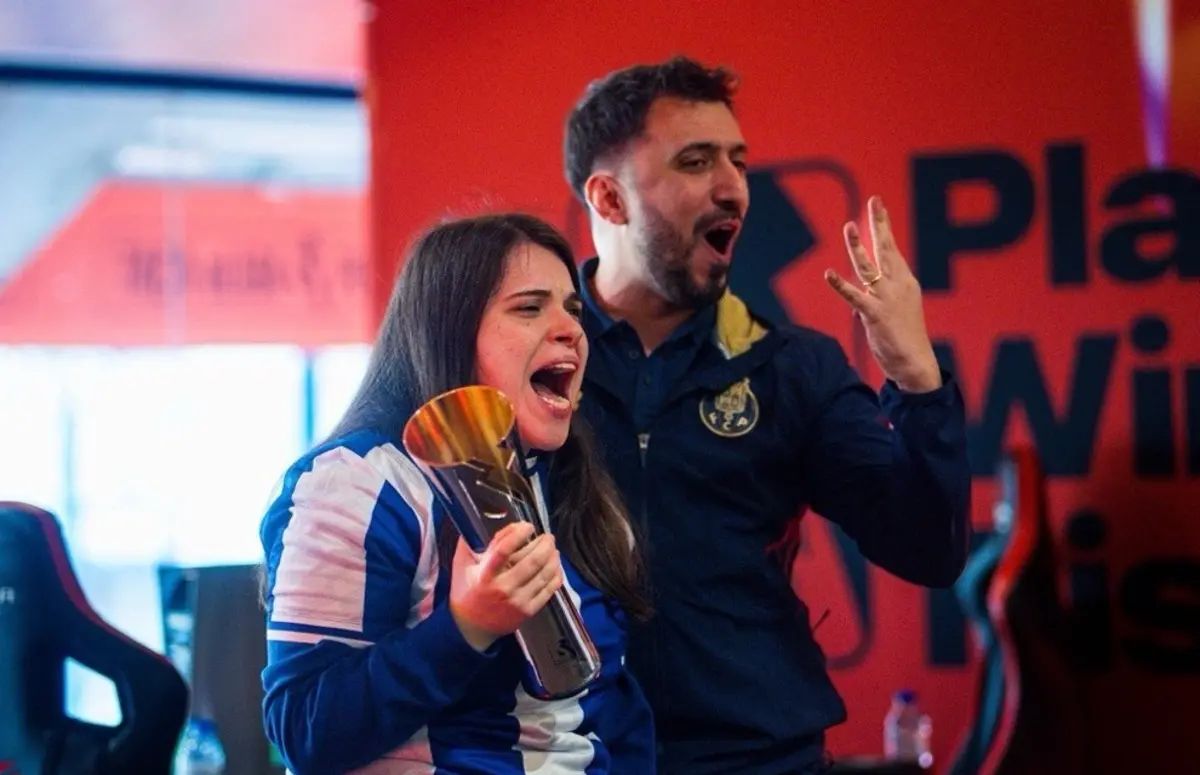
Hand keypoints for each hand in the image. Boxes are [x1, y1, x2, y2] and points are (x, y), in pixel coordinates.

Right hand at [449, 522, 563, 651]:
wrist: (472, 628)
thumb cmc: (466, 592)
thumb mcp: (461, 566)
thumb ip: (468, 544)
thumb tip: (477, 520)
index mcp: (485, 575)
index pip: (505, 550)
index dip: (519, 534)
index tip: (527, 526)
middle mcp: (504, 588)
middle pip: (532, 561)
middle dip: (545, 544)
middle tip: (548, 537)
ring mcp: (518, 601)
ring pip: (544, 574)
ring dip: (553, 558)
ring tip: (553, 549)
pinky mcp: (528, 611)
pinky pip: (549, 590)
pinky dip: (556, 575)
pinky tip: (556, 566)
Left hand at [824, 195, 941, 392]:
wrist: (915, 363)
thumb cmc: (905, 338)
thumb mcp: (893, 312)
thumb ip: (875, 301)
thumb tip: (857, 302)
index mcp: (905, 282)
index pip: (891, 249)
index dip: (883, 227)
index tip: (878, 205)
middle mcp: (898, 285)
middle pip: (886, 249)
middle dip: (879, 224)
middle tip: (873, 201)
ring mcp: (887, 299)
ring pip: (869, 268)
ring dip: (857, 247)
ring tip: (848, 226)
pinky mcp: (875, 315)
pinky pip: (855, 297)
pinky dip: (841, 285)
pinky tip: (829, 274)